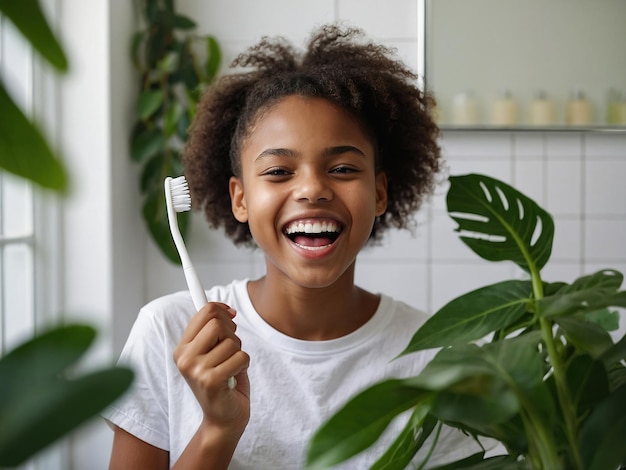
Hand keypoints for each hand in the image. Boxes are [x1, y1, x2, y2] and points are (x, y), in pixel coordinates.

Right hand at [174, 302, 249, 438]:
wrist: (223, 418)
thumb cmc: (223, 381)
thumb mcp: (214, 352)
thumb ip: (214, 332)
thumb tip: (226, 309)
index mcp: (182, 348)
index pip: (204, 312)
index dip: (221, 309)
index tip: (231, 314)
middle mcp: (184, 358)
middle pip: (217, 323)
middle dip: (232, 333)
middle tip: (231, 348)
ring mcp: (196, 370)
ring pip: (232, 342)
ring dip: (239, 353)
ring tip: (231, 367)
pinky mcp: (211, 381)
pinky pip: (240, 357)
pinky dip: (244, 364)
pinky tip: (235, 376)